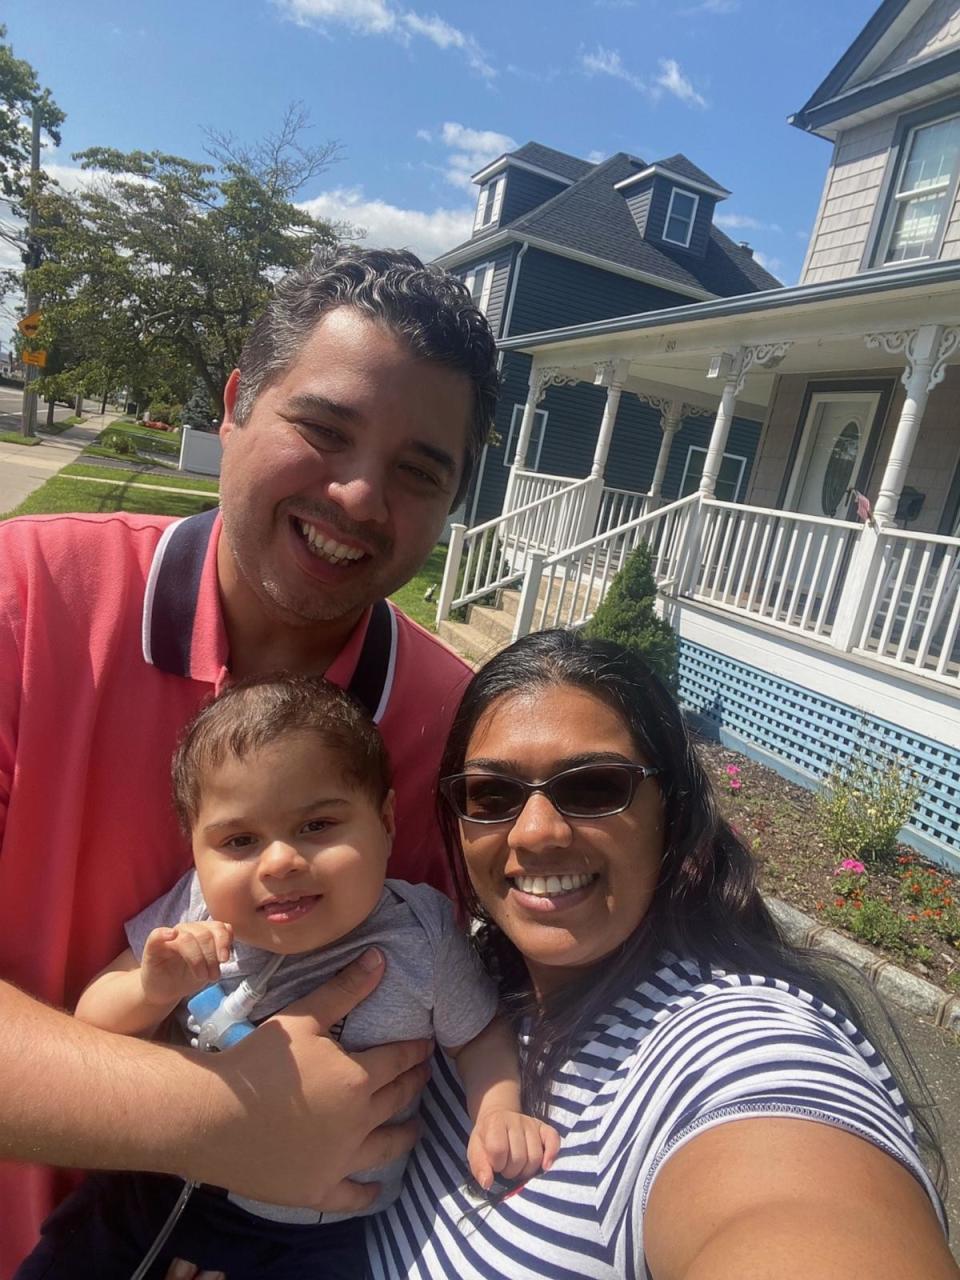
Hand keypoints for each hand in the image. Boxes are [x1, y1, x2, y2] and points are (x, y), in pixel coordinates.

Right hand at [140, 921, 233, 1007]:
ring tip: (201, 976)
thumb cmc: (187, 977)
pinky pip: (157, 935)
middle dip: (211, 956)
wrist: (164, 991)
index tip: (225, 960)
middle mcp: (186, 931)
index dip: (224, 941)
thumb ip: (217, 957)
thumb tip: (225, 953)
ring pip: (186, 937)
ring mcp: (169, 938)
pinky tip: (171, 936)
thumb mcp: (208, 968)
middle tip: (213, 976)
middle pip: (204, 933)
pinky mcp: (153, 948)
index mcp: (202, 932)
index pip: (217, 927)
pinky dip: (164, 933)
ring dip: (197, 959)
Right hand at [179, 948, 431, 1213]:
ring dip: (405, 1136)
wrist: (216, 1115)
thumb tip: (380, 958)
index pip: (399, 1060)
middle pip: (397, 1100)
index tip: (427, 1047)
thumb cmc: (260, 1060)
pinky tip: (376, 1192)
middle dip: (413, 1085)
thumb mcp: (304, 1016)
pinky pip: (352, 1196)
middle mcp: (359, 1121)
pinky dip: (368, 1194)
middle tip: (424, 1078)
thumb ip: (345, 989)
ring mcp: (340, 1160)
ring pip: (386, 1148)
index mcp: (358, 1077)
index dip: (415, 1051)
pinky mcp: (317, 1189)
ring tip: (415, 1129)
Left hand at [467, 1108, 560, 1190]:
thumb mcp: (475, 1150)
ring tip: (519, 1169)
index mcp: (495, 1124)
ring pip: (536, 1156)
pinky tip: (544, 1166)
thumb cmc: (486, 1139)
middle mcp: (515, 1120)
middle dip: (512, 1171)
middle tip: (506, 1170)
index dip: (497, 1164)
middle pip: (519, 1157)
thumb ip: (479, 1166)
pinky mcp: (544, 1128)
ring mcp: (531, 1123)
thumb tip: (487, 1183)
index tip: (494, 1166)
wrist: (497, 1119)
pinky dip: (551, 1155)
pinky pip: (554, 1140)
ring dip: (527, 1170)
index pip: (499, 1149)